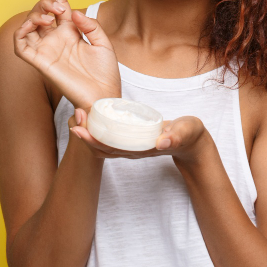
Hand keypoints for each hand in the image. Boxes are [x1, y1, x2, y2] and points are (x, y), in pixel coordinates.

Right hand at [13, 0, 121, 110]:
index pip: (58, 4)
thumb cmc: (105, 74)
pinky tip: (34, 25)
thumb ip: (91, 26)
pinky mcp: (40, 62)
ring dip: (34, 14)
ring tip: (50, 16)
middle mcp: (56, 38)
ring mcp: (47, 49)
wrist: (105, 96)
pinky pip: (20, 45)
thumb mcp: (104, 44)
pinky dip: (21, 31)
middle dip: (46, 1)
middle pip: (41, 11)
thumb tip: (73, 13)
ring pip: (28, 24)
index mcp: (71, 32)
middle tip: (59, 7)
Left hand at [67, 108, 208, 161]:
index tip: (79, 129)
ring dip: (90, 132)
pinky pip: (111, 137)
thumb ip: (176, 136)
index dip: (93, 141)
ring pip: (104, 144)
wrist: (191, 141)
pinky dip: (99, 129)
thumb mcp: (186, 132)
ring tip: (78, 115)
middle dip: (86, 135)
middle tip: (75, 116)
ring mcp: (131, 147)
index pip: (111, 149)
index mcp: (141, 150)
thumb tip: (162, 141)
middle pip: (102, 148)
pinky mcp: (132, 140)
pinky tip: (93, 116)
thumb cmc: (188, 134)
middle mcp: (132, 151)